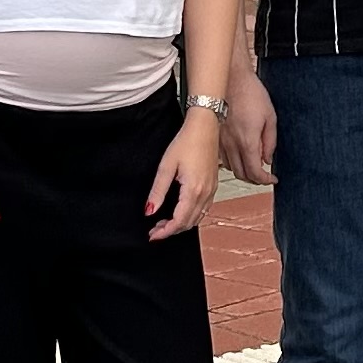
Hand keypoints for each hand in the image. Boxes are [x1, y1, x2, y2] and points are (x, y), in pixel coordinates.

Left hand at [146, 107, 222, 239]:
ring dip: (181, 224)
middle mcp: (205, 193)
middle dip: (171, 230)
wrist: (205, 127)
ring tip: (164, 223)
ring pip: (197, 218)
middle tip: (155, 230)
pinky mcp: (213, 186)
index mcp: (193, 190)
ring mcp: (212, 190)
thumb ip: (158, 191)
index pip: (178, 221)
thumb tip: (149, 211)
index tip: (152, 235)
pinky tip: (180, 212)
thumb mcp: (166, 166)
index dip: (165, 232)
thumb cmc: (187, 141)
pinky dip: (191, 216)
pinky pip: (204, 209)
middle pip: (189, 223)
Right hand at [221, 67, 277, 184]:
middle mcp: (231, 144)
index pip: (255, 172)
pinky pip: (222, 157)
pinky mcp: (215, 136)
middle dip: (254, 180)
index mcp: (247, 141)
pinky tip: (239, 156)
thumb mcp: (270, 116)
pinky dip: (232, 162)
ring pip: (231, 168)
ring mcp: (220, 141)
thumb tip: (268, 159)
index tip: (272, 179)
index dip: (265, 180)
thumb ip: (270, 141)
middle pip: (241, 174)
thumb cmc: (250, 93)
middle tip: (264, 176)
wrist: (230, 78)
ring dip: (242, 172)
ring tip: (252, 167)